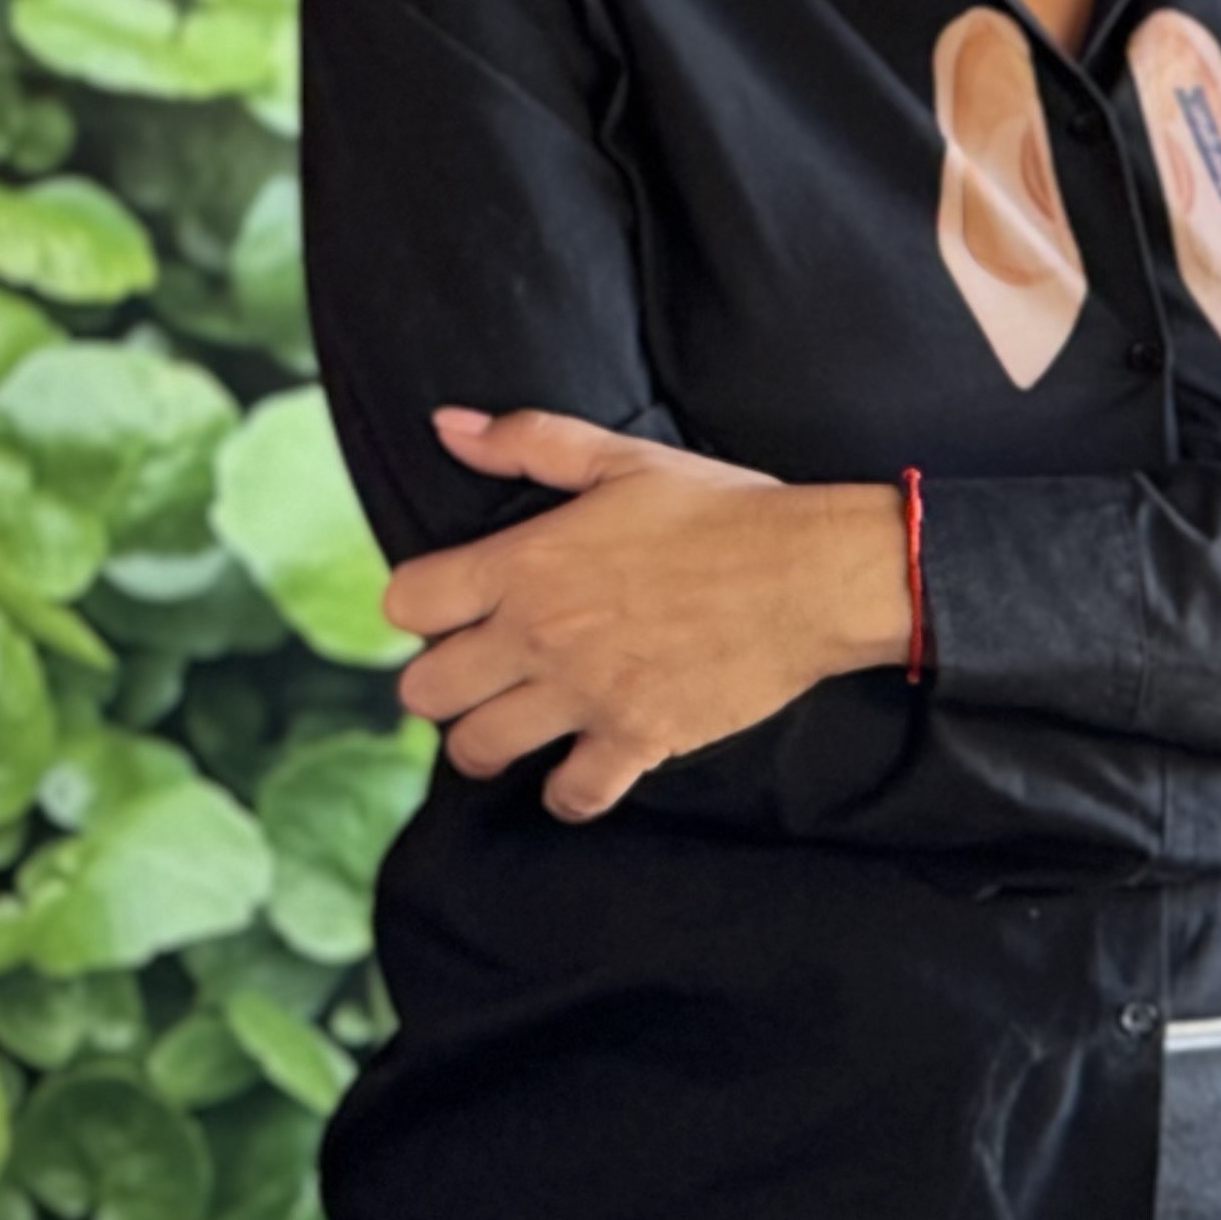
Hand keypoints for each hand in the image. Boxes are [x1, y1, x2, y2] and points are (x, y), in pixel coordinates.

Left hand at [383, 407, 907, 820]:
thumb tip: (446, 425)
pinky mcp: (638, 737)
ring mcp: (586, 693)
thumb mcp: (623, 459)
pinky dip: (569, 794)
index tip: (451, 611)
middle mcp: (538, 635)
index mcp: (523, 563)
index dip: (420, 609)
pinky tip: (579, 775)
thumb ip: (527, 441)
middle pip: (424, 691)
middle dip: (441, 686)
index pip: (406, 604)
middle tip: (478, 678)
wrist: (814, 574)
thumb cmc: (723, 512)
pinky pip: (574, 794)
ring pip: (479, 748)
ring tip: (512, 730)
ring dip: (486, 743)